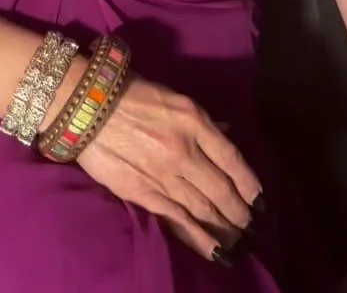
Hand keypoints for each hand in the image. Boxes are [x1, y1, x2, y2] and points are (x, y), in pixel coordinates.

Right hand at [77, 74, 262, 262]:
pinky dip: (199, 238)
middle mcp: (184, 150)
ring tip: (238, 241)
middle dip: (239, 212)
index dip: (250, 184)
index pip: (232, 159)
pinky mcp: (143, 193)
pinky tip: (216, 251)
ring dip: (224, 228)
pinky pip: (177, 220)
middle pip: (221, 189)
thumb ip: (202, 121)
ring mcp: (164, 174)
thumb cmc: (132, 95)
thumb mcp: (174, 99)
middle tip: (250, 226)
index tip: (260, 200)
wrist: (86, 105)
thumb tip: (226, 134)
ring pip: (203, 208)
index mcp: (194, 120)